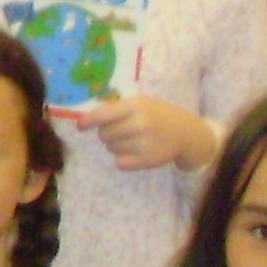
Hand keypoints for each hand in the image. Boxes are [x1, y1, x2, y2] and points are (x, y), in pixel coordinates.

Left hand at [82, 94, 217, 173]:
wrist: (186, 133)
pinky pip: (120, 162)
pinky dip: (123, 159)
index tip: (80, 127)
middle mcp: (139, 124)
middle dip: (107, 133)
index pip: (102, 115)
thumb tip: (86, 117)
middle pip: (104, 134)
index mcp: (135, 106)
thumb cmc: (158, 115)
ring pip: (111, 148)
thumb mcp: (140, 103)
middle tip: (121, 132)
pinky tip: (135, 151)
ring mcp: (143, 143)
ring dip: (116, 145)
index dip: (87, 122)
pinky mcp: (146, 160)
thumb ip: (116, 108)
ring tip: (132, 140)